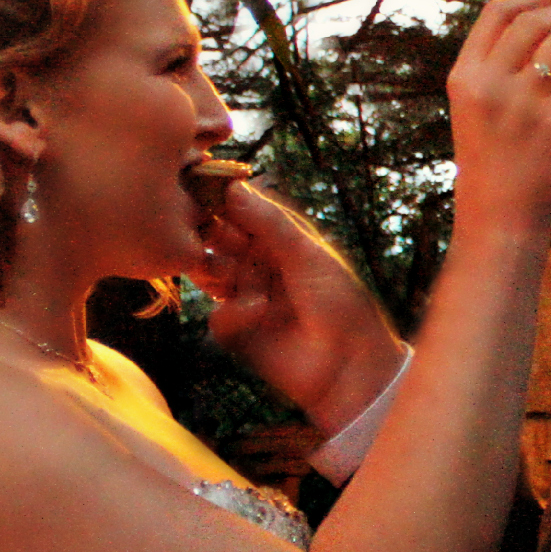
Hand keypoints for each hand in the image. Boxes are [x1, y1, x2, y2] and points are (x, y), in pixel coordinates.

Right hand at [191, 183, 405, 432]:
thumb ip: (268, 222)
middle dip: (210, 237)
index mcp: (280, 239)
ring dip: (213, 271)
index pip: (240, 212)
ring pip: (209, 274)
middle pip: (217, 240)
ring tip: (230, 275)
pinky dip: (233, 313)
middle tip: (208, 236)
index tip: (200, 194)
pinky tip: (258, 311)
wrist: (350, 365)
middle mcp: (260, 263)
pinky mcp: (240, 332)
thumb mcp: (306, 253)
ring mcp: (248, 296)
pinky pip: (218, 316)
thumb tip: (232, 186)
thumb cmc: (340, 302)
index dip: (219, 203)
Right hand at [447, 0, 550, 240]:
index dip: (529, 2)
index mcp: (463, 77)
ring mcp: (519, 107)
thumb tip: (531, 18)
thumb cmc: (491, 160)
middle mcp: (486, 86)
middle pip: (532, 19)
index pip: (496, 11)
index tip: (548, 12)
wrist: (497, 220)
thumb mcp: (473, 109)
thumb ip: (491, 67)